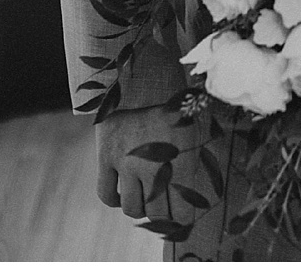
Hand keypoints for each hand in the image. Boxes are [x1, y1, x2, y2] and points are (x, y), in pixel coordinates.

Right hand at [95, 101, 192, 220]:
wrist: (145, 81)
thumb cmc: (175, 112)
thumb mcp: (194, 138)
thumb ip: (192, 170)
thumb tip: (194, 200)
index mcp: (181, 166)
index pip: (181, 216)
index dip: (180, 218)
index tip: (178, 213)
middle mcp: (154, 168)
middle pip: (155, 214)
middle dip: (160, 213)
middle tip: (160, 203)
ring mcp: (128, 163)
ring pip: (132, 208)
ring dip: (138, 207)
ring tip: (142, 194)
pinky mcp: (106, 156)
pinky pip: (106, 194)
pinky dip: (114, 199)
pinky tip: (121, 191)